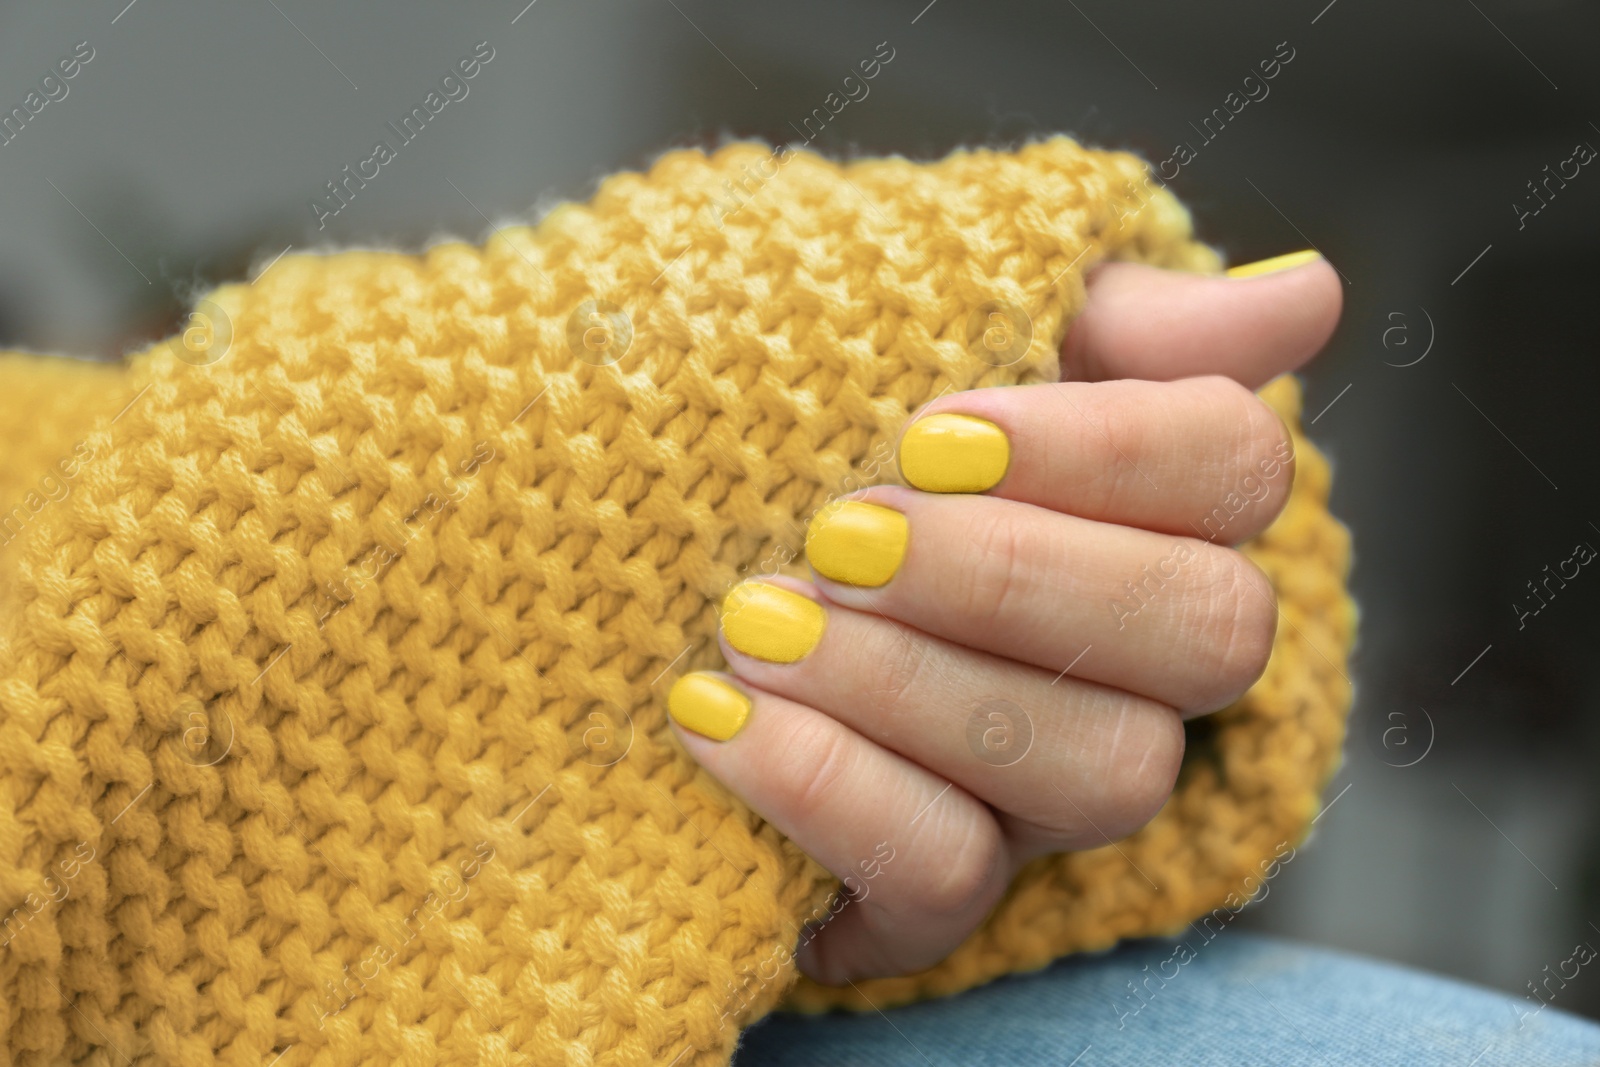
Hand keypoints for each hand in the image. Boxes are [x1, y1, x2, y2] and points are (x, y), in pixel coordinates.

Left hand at [667, 250, 1341, 984]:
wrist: (591, 539)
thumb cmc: (779, 415)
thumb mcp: (917, 322)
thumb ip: (1101, 313)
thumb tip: (1303, 293)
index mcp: (1139, 500)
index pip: (1232, 463)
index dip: (1103, 446)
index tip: (930, 427)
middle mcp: (1129, 659)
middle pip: (1210, 634)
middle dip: (1014, 577)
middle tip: (841, 532)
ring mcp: (1042, 791)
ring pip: (1107, 772)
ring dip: (917, 686)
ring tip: (760, 619)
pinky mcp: (928, 892)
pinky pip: (949, 880)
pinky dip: (832, 791)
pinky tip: (714, 716)